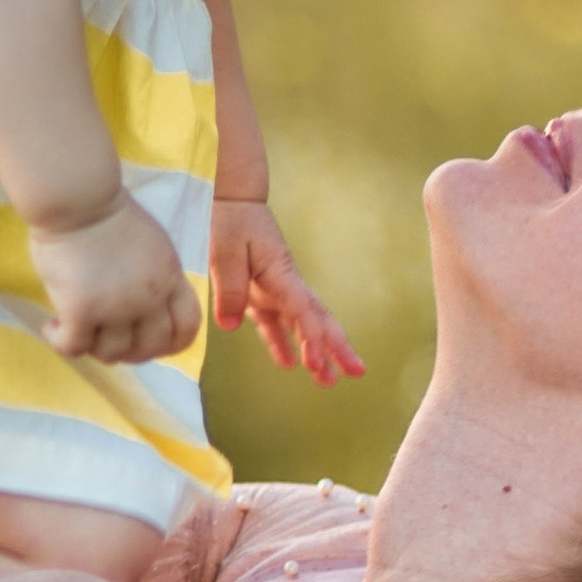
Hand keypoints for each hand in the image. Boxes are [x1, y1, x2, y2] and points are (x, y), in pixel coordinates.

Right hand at [34, 193, 201, 364]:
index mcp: (170, 278)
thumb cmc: (107, 213)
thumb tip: (146, 309)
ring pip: (112, 354)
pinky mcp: (81, 310)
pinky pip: (73, 347)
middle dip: (131, 353)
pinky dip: (60, 342)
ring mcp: (116, 307)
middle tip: (107, 340)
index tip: (150, 343)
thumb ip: (155, 277)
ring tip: (76, 329)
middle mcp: (149, 298)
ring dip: (93, 348)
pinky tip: (51, 326)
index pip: (188, 327)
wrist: (78, 198)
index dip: (172, 344)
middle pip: (151, 348)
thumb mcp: (152, 245)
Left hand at [209, 198, 363, 381]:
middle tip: (356, 373)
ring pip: (304, 324)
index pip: (303, 311)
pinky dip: (283, 344)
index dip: (312, 339)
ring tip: (328, 380)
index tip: (316, 364)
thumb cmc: (231, 220)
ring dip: (317, 351)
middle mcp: (286, 284)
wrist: (234, 200)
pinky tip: (289, 364)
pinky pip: (276, 323)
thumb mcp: (225, 252)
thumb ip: (230, 287)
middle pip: (318, 319)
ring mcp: (277, 289)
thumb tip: (231, 324)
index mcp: (281, 273)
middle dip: (338, 347)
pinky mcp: (262, 292)